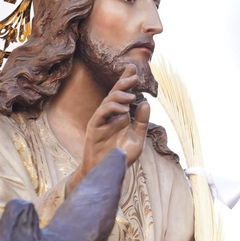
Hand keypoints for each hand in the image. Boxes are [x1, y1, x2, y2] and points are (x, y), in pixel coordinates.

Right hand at [68, 66, 147, 192]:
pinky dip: (112, 109)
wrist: (109, 172)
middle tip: (134, 76)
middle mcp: (109, 116)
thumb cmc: (121, 156)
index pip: (122, 94)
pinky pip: (101, 114)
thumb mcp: (137, 138)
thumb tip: (146, 103)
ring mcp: (100, 121)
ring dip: (120, 96)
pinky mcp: (93, 128)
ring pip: (107, 101)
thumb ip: (142, 122)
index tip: (133, 68)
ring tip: (131, 97)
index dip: (126, 81)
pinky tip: (124, 110)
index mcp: (119, 116)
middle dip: (123, 83)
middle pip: (114, 93)